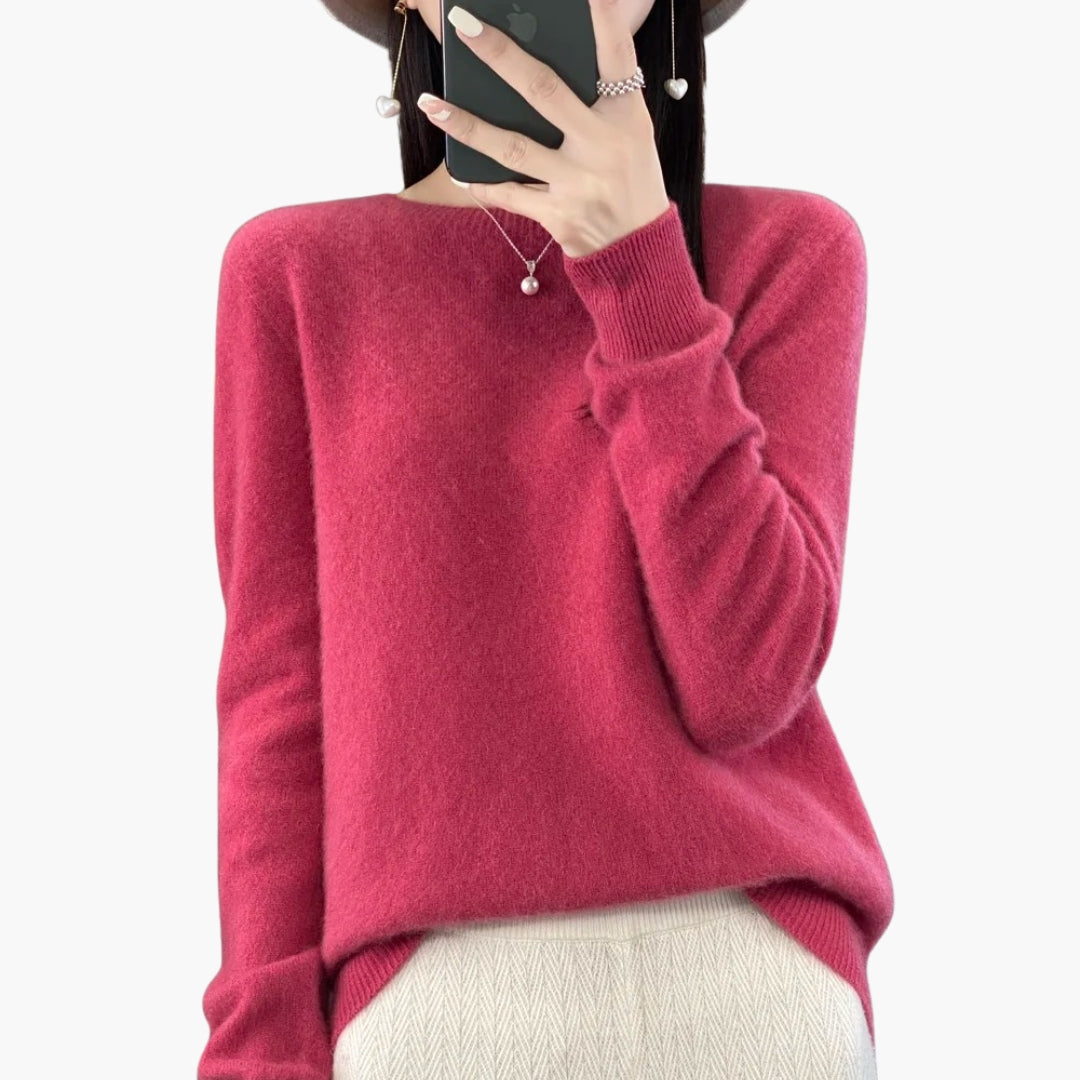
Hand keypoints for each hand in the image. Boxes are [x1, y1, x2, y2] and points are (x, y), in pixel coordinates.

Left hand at [417, 1, 671, 257]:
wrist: (638, 251)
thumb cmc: (629, 180)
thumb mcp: (630, 133)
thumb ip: (598, 98)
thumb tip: (536, 66)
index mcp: (627, 116)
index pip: (615, 55)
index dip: (600, 17)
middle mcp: (602, 145)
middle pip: (544, 90)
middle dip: (501, 55)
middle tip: (464, 25)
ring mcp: (579, 182)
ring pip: (513, 146)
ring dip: (466, 124)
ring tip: (430, 103)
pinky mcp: (559, 215)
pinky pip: (510, 194)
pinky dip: (483, 182)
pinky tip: (458, 171)